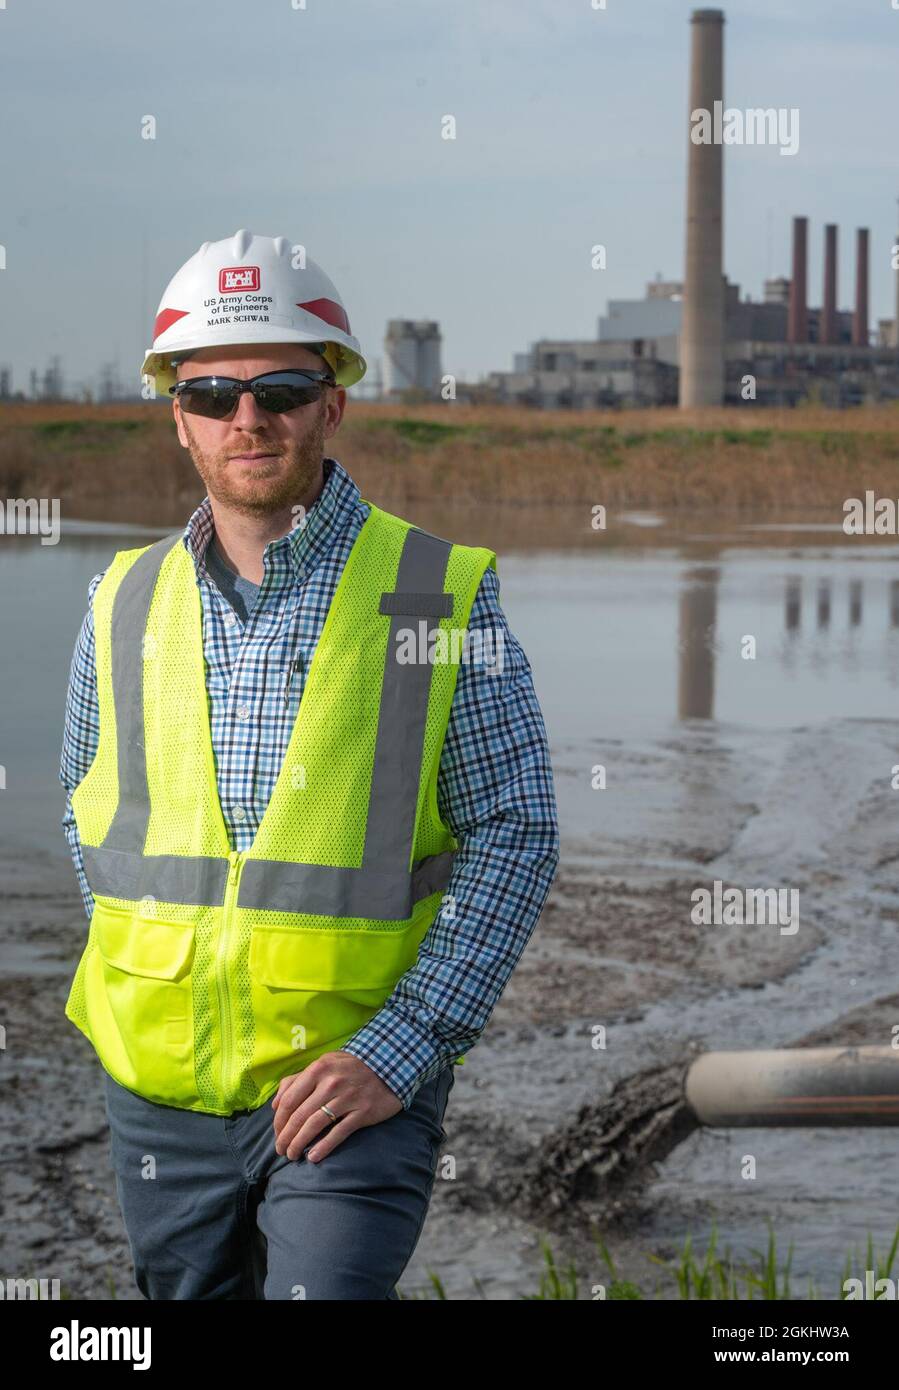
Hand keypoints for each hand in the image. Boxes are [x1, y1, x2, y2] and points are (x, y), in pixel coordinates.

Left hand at [271, 1051, 402, 1162]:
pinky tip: (313, 1157)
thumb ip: (298, 1080)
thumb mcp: (324, 1064)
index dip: (279, 1121)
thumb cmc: (350, 1067)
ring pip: (315, 1125)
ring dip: (299, 1143)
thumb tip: (275, 1104)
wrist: (389, 1065)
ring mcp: (348, 1097)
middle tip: (281, 1150)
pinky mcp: (363, 1112)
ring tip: (292, 1155)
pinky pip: (339, 1133)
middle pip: (299, 1115)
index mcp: (318, 1069)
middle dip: (286, 1137)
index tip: (277, 1133)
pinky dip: (324, 1147)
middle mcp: (331, 1083)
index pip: (289, 1100)